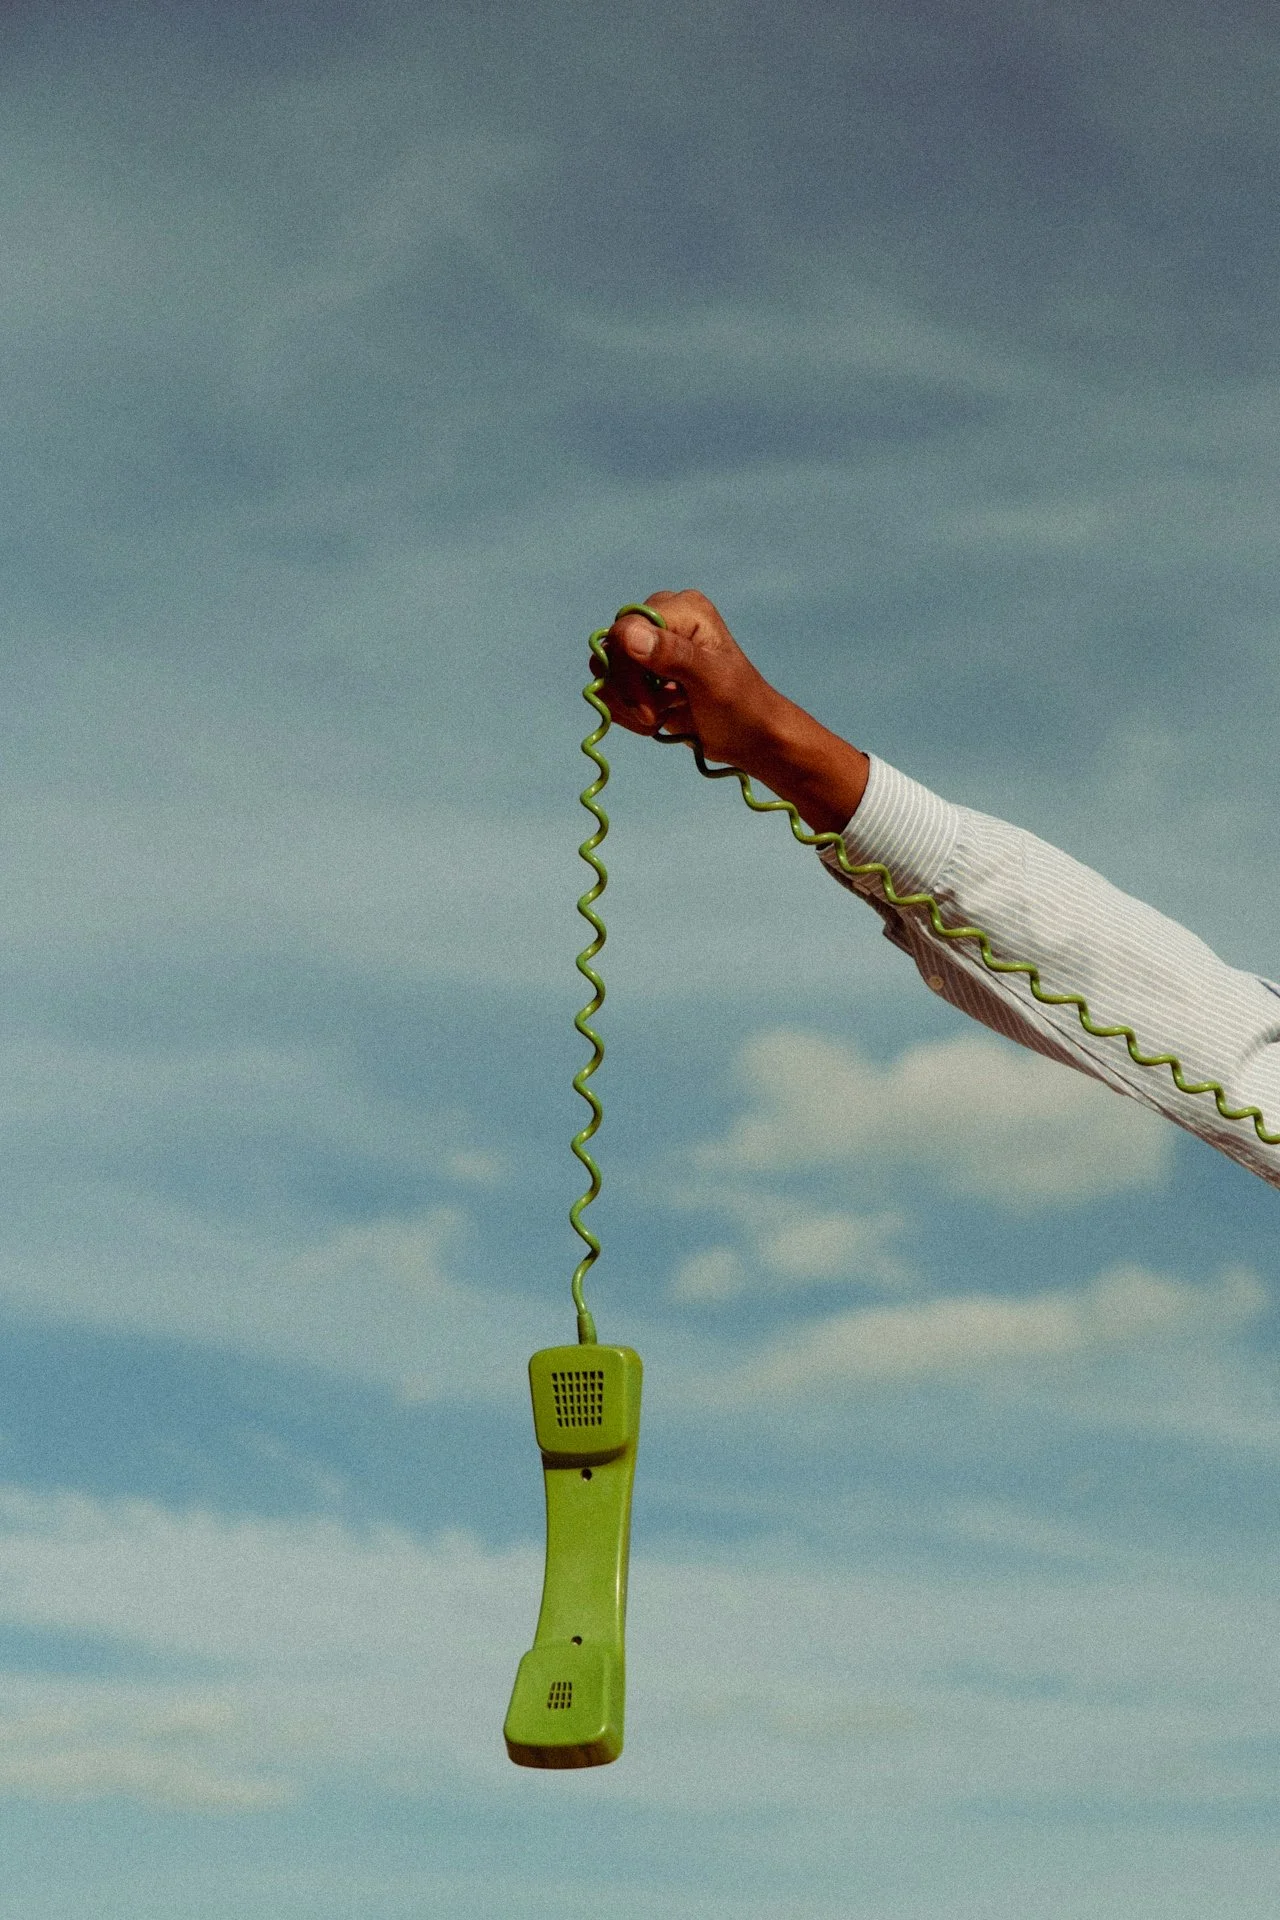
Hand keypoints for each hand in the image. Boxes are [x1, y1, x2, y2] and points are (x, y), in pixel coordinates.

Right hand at [596, 589, 786, 769]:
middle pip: (611, 652)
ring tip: (660, 716)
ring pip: (606, 674)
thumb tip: (627, 634)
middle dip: (628, 692)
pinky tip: (656, 719)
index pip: (625, 629)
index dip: (627, 669)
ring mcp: (649, 647)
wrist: (749, 736)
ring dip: (628, 705)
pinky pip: (611, 690)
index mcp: (682, 609)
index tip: (650, 706)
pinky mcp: (642, 673)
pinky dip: (627, 712)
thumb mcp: (711, 679)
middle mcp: (661, 621)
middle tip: (654, 716)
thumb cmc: (740, 704)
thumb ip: (673, 654)